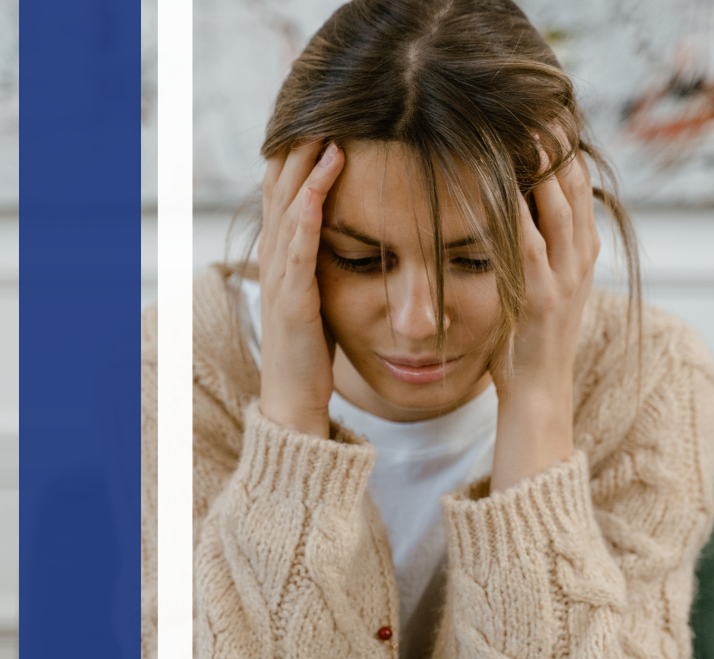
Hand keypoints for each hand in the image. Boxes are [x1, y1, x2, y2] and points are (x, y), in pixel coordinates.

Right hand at [258, 140, 345, 438]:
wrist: (294, 399)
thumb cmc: (310, 350)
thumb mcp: (316, 297)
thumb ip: (320, 264)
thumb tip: (339, 237)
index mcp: (283, 258)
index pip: (286, 193)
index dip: (299, 154)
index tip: (323, 118)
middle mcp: (275, 260)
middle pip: (282, 188)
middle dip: (301, 145)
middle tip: (323, 105)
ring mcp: (280, 277)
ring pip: (289, 207)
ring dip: (306, 165)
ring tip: (327, 126)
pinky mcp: (294, 298)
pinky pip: (299, 245)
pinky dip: (310, 209)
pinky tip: (323, 181)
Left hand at [490, 149, 600, 491]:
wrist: (540, 396)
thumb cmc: (531, 346)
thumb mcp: (546, 294)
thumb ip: (545, 259)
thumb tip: (531, 224)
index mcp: (580, 258)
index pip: (578, 194)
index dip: (566, 154)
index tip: (548, 119)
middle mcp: (578, 264)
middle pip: (574, 192)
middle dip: (558, 149)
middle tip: (540, 109)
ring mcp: (564, 281)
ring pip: (559, 212)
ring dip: (544, 170)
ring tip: (528, 131)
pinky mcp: (542, 300)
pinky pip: (529, 248)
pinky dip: (517, 216)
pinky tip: (504, 188)